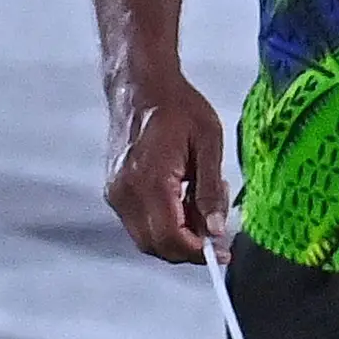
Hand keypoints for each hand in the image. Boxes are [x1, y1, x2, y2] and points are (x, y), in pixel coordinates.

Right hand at [104, 66, 228, 264]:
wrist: (140, 87)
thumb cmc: (178, 107)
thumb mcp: (208, 143)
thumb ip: (210, 191)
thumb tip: (215, 230)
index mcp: (150, 180)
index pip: (171, 238)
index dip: (199, 252)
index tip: (224, 250)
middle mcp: (125, 192)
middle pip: (156, 245)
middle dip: (189, 245)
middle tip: (215, 221)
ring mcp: (116, 193)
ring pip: (147, 238)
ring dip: (177, 234)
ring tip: (199, 200)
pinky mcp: (114, 191)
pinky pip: (140, 223)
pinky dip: (164, 222)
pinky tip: (182, 196)